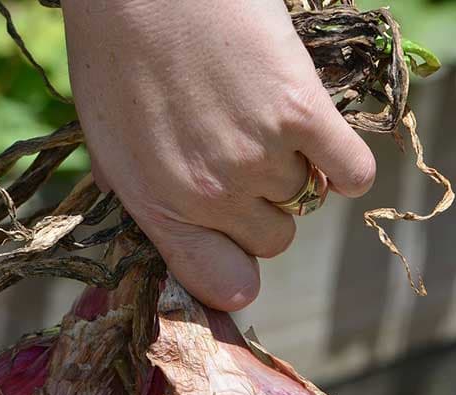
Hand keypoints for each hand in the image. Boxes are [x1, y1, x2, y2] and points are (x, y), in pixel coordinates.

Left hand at [61, 0, 375, 310]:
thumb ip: (133, 192)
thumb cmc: (113, 50)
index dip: (236, 273)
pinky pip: (352, 171)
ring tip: (265, 121)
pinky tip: (323, 139)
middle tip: (248, 164)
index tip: (241, 251)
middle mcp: (210, 195)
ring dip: (295, 167)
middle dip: (265, 210)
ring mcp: (257, 157)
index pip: (220, 283)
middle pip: (274, 241)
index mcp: (157, 207)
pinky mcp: (300, 112)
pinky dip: (346, 163)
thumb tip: (151, 231)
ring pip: (306, 196)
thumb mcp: (103, 138)